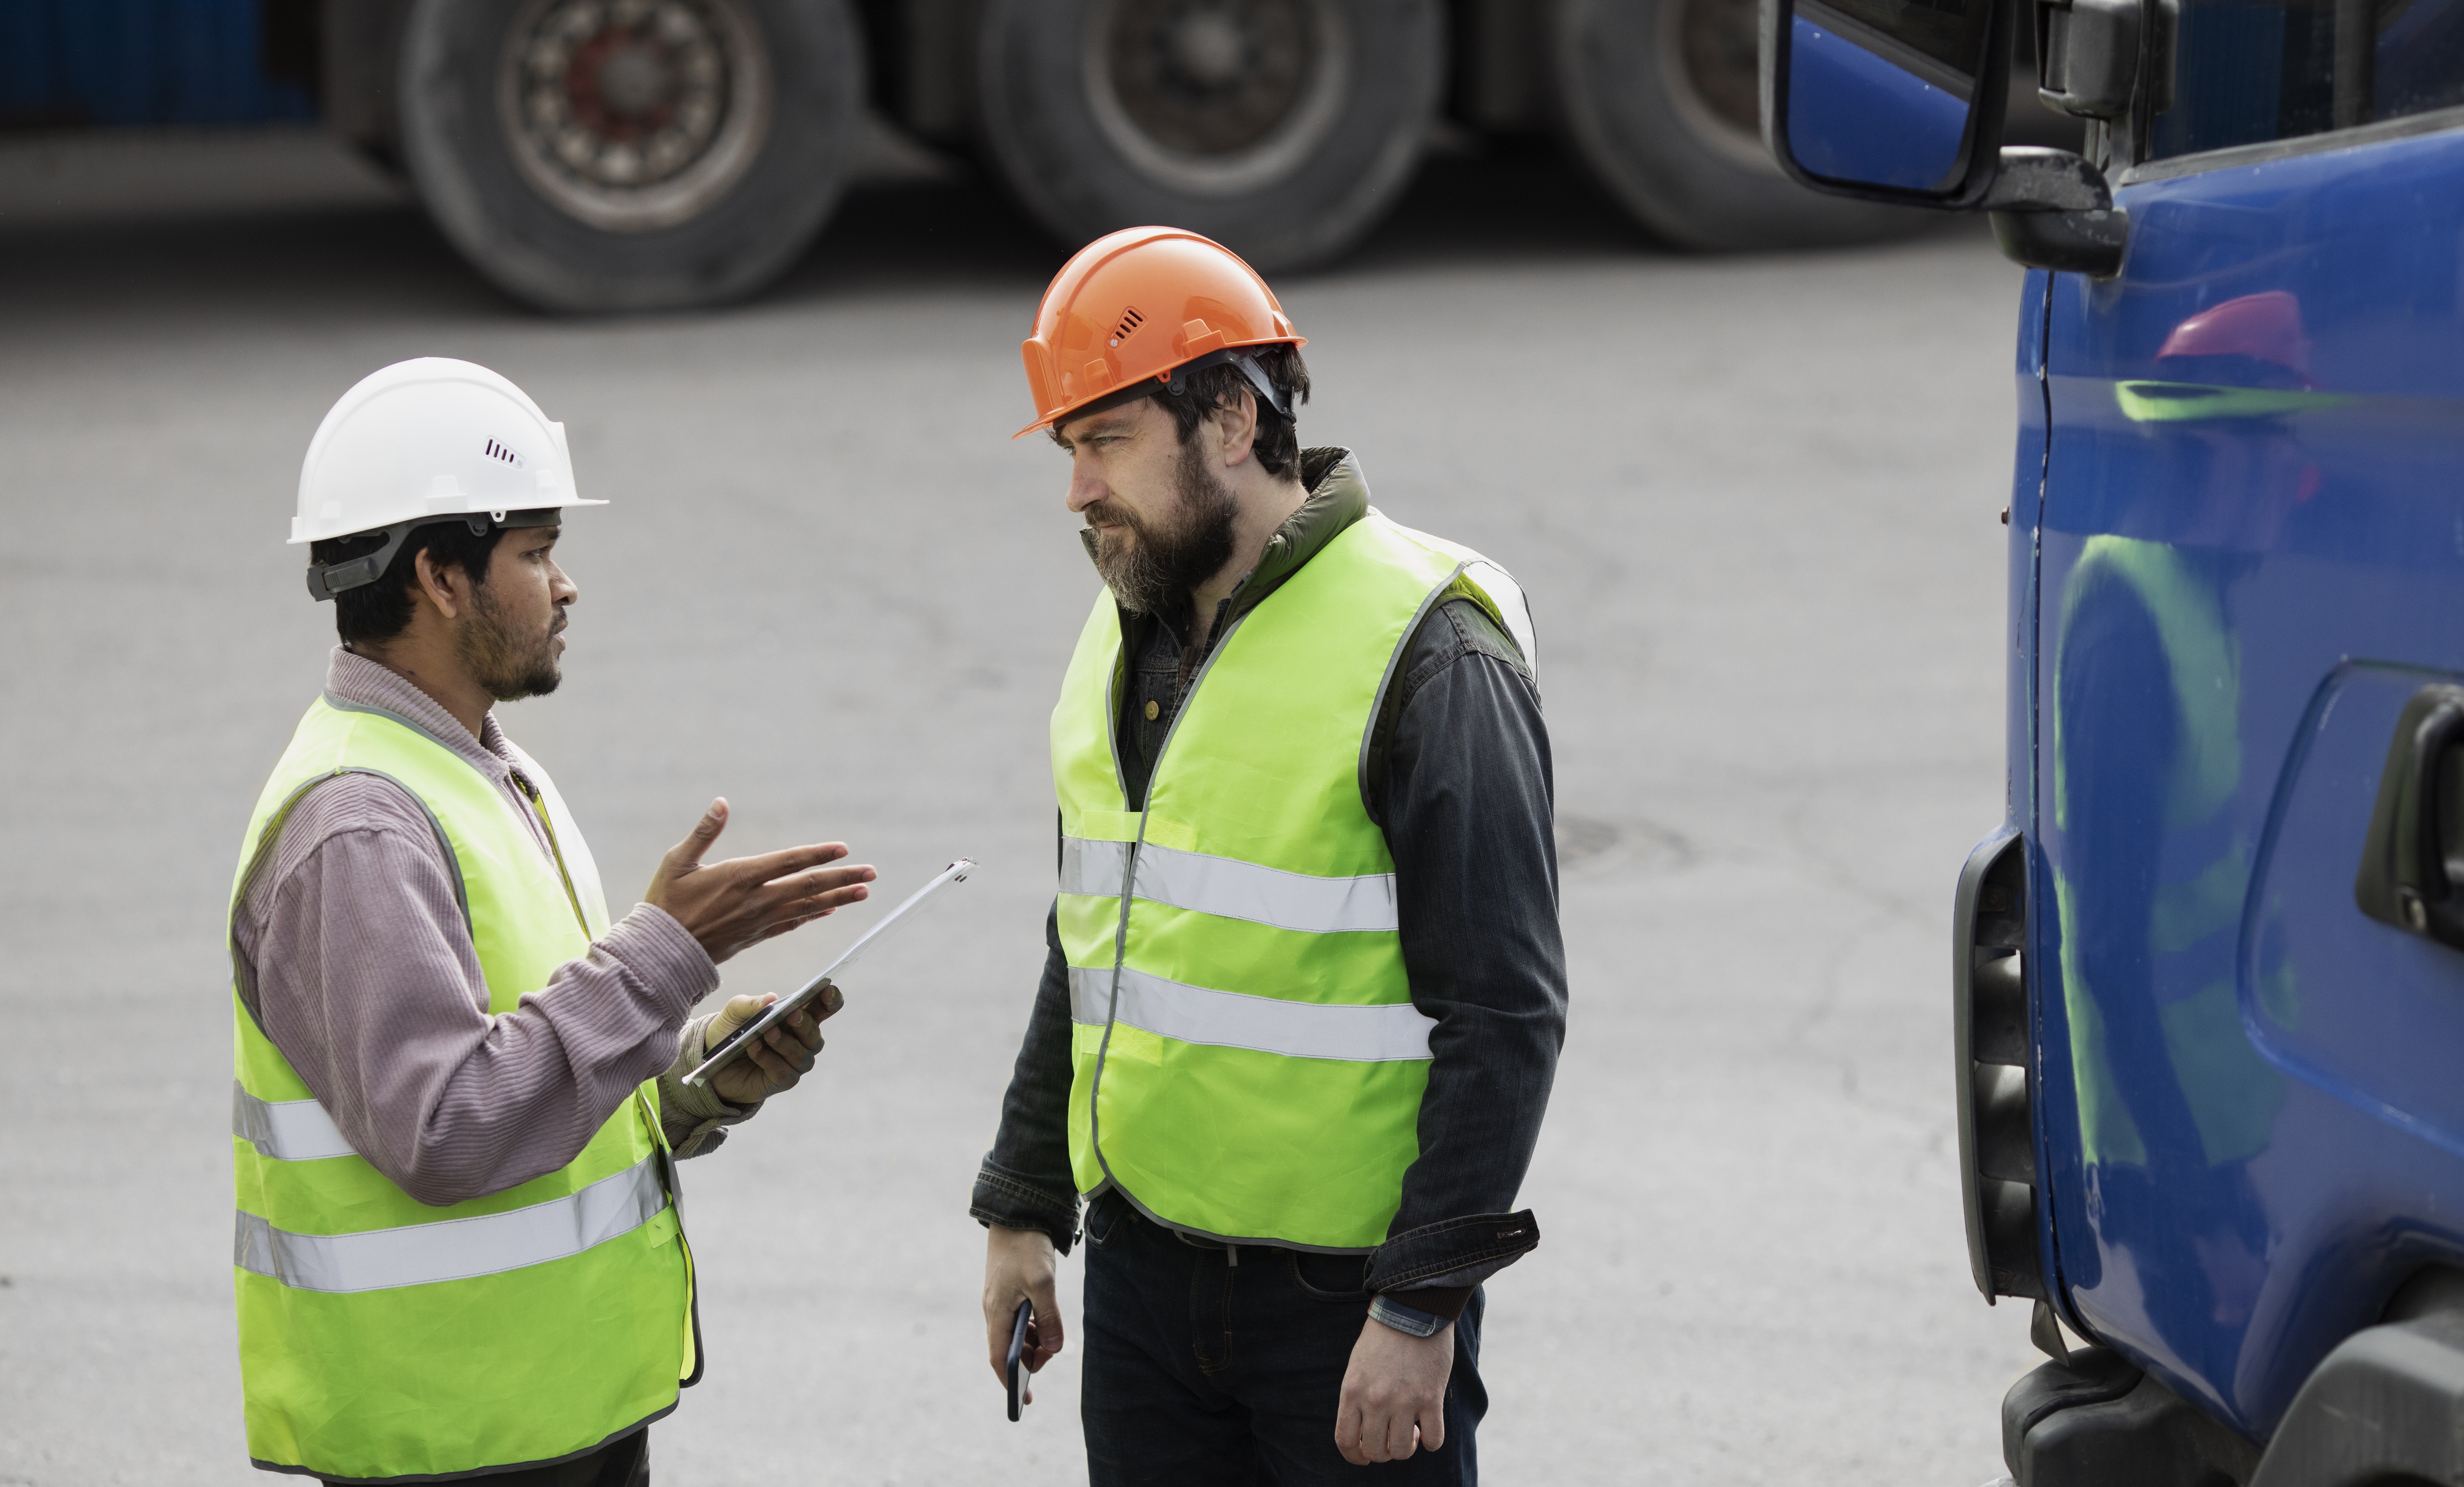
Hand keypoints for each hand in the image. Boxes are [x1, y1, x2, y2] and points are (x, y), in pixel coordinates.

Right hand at [643, 799, 872, 963]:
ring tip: (863, 891)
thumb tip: (721, 802)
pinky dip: (813, 916)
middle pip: (808, 887)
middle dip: (842, 878)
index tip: (844, 849)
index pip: (788, 862)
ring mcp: (758, 921)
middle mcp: (755, 900)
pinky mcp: (755, 937)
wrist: (658, 951)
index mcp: (739, 877)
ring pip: (807, 908)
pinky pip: (791, 924)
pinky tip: (830, 910)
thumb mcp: (677, 860)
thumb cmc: (665, 902)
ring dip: (838, 898)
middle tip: (871, 873)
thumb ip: (704, 831)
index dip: (818, 855)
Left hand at [704, 984, 839, 1105]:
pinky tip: (754, 1048)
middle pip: (814, 1034)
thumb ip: (753, 1003)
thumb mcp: (736, 1011)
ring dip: (785, 1043)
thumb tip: (771, 998)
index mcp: (798, 1018)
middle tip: (792, 1014)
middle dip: (805, 1024)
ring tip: (768, 1032)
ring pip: (800, 1055)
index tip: (827, 989)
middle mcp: (802, 1041)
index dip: (831, 999)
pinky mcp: (782, 1081)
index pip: (823, 1009)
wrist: (710, 1060)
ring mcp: (794, 1063)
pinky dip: (768, 1059)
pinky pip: (782, 1071)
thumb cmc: (730, 1031)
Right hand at [983, 1225, 1063, 1405]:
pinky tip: (1047, 1317)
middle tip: (1054, 1350)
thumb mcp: (1043, 1283)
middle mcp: (993, 1310)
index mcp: (996, 1313)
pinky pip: (1019, 1319)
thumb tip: (1054, 1347)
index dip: (1011, 1381)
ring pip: (1016, 1334)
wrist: (1015, 1212)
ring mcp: (1000, 1300)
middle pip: (1009, 1349)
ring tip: (1053, 1333)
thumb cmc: (1026, 1247)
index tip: (1025, 1399)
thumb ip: (1049, 1318)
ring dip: (1035, 1341)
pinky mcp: (1008, 1290)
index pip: (999, 1359)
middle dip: (1031, 1357)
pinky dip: (1033, 1325)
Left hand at [1335, 1315, 1453, 1464]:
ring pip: (1402, 1451)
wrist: (1413, 1309)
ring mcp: (1404, 1401)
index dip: (1354, 1456)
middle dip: (1383, 1452)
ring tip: (1410, 1430)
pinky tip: (1429, 1428)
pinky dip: (1431, 1441)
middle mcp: (1375, 1400)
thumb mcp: (1357, 1366)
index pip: (1345, 1441)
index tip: (1364, 1455)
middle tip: (1391, 1436)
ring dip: (1406, 1447)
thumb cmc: (1383, 1337)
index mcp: (1352, 1391)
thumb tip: (1363, 1429)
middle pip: (1375, 1451)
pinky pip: (1433, 1440)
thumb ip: (1357, 1397)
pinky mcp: (1431, 1398)